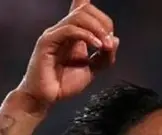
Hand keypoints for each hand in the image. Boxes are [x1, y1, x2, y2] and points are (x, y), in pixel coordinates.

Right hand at [13, 0, 118, 115]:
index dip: (95, 9)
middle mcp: (63, 30)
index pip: (82, 9)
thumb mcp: (92, 70)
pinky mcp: (47, 42)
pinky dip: (87, 36)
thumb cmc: (63, 84)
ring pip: (79, 16)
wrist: (46, 98)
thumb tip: (115, 40)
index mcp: (73, 34)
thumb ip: (104, 57)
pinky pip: (69, 30)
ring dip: (97, 29)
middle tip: (109, 43)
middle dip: (103, 22)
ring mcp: (54, 34)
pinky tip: (96, 46)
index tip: (109, 30)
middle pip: (85, 10)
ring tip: (105, 46)